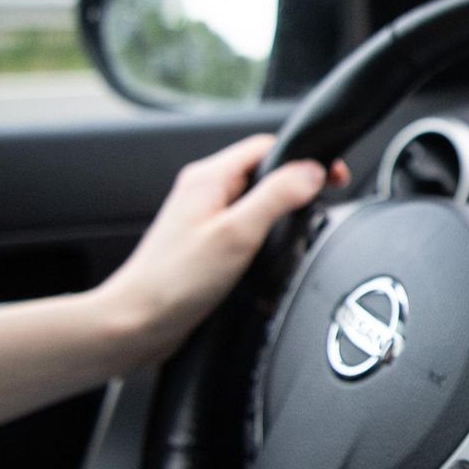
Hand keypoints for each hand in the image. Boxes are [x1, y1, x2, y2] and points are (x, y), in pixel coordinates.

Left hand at [95, 134, 345, 364]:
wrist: (137, 322)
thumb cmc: (174, 282)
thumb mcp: (236, 234)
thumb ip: (276, 197)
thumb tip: (312, 171)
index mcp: (208, 178)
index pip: (267, 146)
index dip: (305, 157)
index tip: (332, 176)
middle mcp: (203, 192)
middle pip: (263, 172)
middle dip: (296, 185)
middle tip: (321, 203)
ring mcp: (203, 218)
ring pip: (255, 200)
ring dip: (280, 212)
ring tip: (296, 231)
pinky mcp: (205, 243)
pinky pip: (244, 226)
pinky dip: (264, 235)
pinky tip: (271, 255)